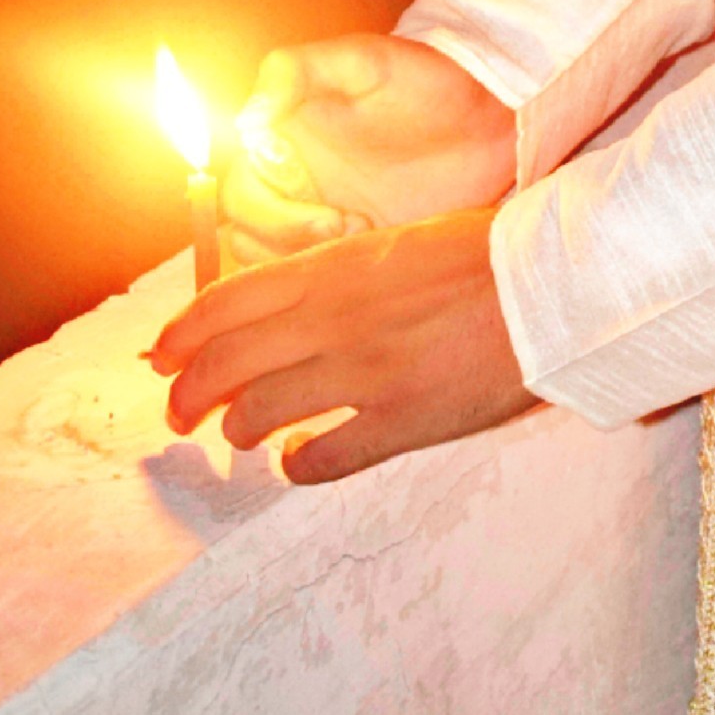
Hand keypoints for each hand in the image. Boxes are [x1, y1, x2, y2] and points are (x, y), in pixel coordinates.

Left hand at [147, 207, 537, 483]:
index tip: (161, 359)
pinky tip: (299, 463)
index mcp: (333, 271)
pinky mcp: (402, 420)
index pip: (224, 304)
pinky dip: (299, 467)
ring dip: (240, 430)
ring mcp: (364, 373)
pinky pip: (325, 457)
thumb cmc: (484, 258)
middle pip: (224, 364)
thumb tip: (282, 308)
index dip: (180, 336)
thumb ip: (336, 278)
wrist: (552, 285)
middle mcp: (334, 320)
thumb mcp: (396, 247)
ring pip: (259, 413)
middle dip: (188, 395)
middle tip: (181, 416)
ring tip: (245, 436)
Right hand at [221, 32, 517, 263]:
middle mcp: (290, 185)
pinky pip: (316, 279)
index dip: (264, 204)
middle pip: (245, 233)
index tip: (311, 195)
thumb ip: (296, 71)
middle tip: (345, 224)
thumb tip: (244, 117)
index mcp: (278, 142)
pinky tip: (373, 255)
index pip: (234, 187)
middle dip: (285, 235)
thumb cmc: (422, 80)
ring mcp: (319, 220)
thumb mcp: (363, 61)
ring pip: (271, 262)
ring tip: (363, 237)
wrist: (489, 119)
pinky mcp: (352, 250)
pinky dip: (329, 279)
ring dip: (302, 260)